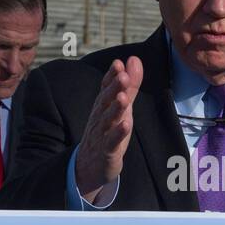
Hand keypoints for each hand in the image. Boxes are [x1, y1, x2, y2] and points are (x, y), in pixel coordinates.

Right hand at [74, 57, 142, 202]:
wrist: (90, 164)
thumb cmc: (108, 131)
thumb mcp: (121, 107)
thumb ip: (130, 85)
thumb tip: (134, 59)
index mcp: (103, 105)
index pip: (105, 88)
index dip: (111, 76)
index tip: (118, 63)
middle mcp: (100, 117)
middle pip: (106, 101)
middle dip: (114, 88)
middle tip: (122, 76)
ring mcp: (102, 134)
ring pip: (108, 120)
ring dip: (116, 108)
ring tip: (123, 98)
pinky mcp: (107, 151)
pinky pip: (112, 141)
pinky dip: (118, 133)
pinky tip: (126, 125)